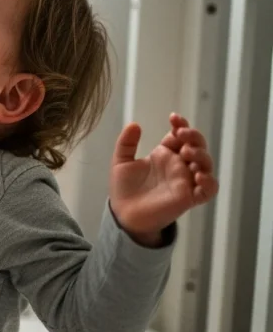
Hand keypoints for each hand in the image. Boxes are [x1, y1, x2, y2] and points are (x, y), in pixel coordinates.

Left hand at [109, 113, 218, 244]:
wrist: (122, 213)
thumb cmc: (124, 188)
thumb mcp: (121, 162)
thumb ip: (126, 143)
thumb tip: (134, 124)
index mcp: (165, 154)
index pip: (180, 136)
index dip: (181, 125)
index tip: (173, 118)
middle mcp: (178, 166)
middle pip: (197, 146)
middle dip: (194, 137)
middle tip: (181, 135)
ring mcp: (185, 181)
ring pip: (206, 165)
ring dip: (201, 155)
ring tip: (186, 153)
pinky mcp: (188, 198)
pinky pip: (208, 191)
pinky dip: (209, 182)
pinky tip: (198, 176)